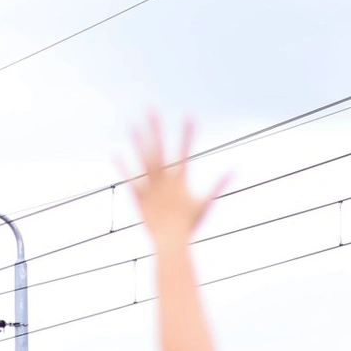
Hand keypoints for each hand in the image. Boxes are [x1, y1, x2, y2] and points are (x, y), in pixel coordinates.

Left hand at [125, 114, 227, 247]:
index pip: (185, 150)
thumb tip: (234, 171)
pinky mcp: (139, 197)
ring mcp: (151, 187)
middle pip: (159, 148)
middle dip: (156, 127)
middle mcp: (164, 180)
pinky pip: (130, 179)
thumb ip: (219, 185)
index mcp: (180, 179)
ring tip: (132, 124)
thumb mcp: (206, 204)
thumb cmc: (190, 225)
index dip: (187, 133)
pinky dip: (123, 166)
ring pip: (143, 159)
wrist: (171, 242)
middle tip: (151, 109)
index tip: (189, 115)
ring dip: (138, 141)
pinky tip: (115, 153)